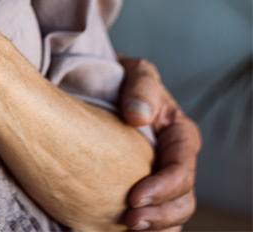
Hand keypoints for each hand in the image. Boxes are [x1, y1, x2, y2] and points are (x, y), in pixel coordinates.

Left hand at [118, 55, 200, 230]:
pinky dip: (148, 227)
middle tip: (130, 221)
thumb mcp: (137, 72)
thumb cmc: (125, 77)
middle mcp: (176, 161)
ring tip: (127, 229)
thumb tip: (137, 114)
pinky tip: (121, 230)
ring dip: (155, 227)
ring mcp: (162, 177)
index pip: (182, 172)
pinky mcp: (145, 185)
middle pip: (182, 201)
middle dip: (160, 216)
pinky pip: (154, 214)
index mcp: (180, 137)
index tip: (134, 197)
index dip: (163, 188)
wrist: (104, 81)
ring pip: (172, 214)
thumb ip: (141, 88)